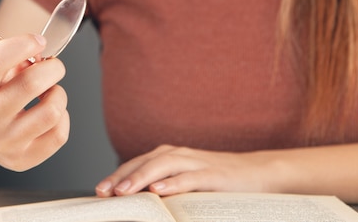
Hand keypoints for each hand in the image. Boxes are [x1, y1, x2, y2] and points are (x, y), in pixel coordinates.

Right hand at [0, 34, 68, 171]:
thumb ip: (12, 60)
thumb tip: (41, 53)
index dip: (21, 45)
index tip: (37, 41)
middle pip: (30, 85)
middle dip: (51, 68)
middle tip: (53, 66)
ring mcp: (5, 143)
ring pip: (51, 112)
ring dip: (58, 94)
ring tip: (50, 92)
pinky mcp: (22, 160)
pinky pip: (59, 135)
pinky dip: (62, 117)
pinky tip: (50, 112)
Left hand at [95, 144, 276, 196]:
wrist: (258, 173)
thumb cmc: (218, 182)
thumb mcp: (186, 183)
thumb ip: (164, 187)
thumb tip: (138, 202)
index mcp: (170, 156)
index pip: (137, 164)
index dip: (117, 176)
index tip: (99, 192)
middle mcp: (180, 155)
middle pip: (145, 162)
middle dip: (122, 177)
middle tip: (103, 193)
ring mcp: (197, 163)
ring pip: (163, 166)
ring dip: (141, 178)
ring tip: (123, 193)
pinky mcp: (215, 175)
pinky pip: (191, 178)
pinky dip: (174, 183)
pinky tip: (159, 191)